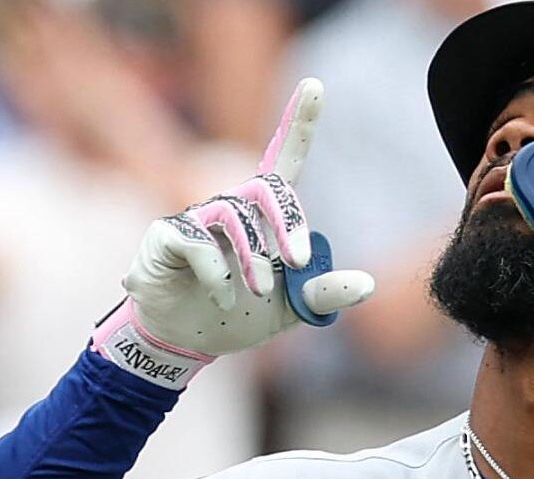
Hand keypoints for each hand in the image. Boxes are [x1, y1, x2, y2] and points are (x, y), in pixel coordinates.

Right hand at [91, 77, 373, 387]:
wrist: (189, 340)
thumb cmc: (241, 314)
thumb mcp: (291, 309)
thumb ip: (324, 294)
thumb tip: (368, 284)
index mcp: (264, 215)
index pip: (285, 159)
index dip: (300, 121)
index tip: (316, 84)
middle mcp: (230, 206)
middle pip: (265, 188)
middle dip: (287, 223)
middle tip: (296, 262)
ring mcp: (195, 217)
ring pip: (233, 217)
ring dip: (253, 260)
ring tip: (256, 290)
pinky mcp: (166, 236)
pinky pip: (197, 244)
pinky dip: (219, 276)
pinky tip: (222, 298)